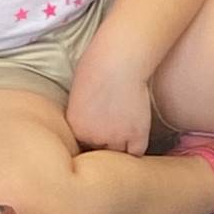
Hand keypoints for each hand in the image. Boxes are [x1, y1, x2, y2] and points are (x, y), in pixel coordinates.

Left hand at [65, 40, 152, 155]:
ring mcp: (116, 138)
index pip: (83, 144)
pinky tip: (137, 137)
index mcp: (76, 127)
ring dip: (122, 146)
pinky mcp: (136, 135)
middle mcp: (93, 137)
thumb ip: (82, 112)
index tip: (100, 128)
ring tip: (126, 131)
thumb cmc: (98, 65)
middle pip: (100, 150)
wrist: (120, 59)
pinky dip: (137, 148)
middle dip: (106, 141)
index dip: (93, 137)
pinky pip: (137, 153)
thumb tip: (90, 121)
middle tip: (115, 126)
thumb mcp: (79, 91)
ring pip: (119, 154)